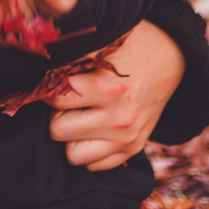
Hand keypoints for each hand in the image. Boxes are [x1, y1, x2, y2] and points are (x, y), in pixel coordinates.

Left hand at [50, 18, 184, 169]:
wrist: (170, 59)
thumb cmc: (130, 46)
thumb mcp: (103, 42)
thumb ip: (72, 57)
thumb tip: (38, 67)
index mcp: (110, 89)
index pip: (56, 100)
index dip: (47, 89)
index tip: (50, 83)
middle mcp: (120, 119)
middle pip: (58, 131)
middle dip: (55, 115)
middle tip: (64, 101)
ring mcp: (128, 139)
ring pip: (73, 155)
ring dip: (69, 136)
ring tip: (76, 116)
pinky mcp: (133, 149)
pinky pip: (94, 166)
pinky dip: (87, 150)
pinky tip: (91, 129)